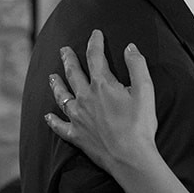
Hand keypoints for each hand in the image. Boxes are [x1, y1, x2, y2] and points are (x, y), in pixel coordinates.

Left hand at [45, 31, 158, 180]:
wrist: (130, 158)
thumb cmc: (140, 126)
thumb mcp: (145, 91)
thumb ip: (137, 66)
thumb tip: (130, 48)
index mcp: (102, 84)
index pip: (95, 56)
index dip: (95, 42)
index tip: (95, 34)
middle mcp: (85, 97)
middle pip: (73, 73)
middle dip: (68, 59)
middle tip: (64, 50)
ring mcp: (78, 117)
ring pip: (62, 96)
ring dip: (56, 85)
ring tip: (52, 77)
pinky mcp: (77, 136)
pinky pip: (60, 127)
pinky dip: (53, 121)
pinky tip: (48, 116)